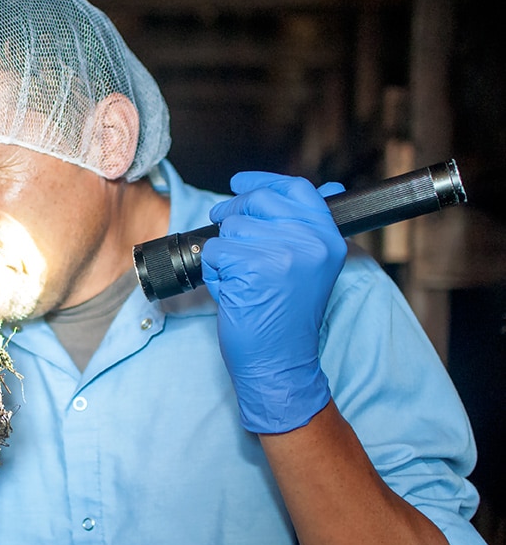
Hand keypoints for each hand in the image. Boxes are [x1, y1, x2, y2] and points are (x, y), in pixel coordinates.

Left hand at [200, 172, 345, 433]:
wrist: (280, 363)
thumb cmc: (287, 320)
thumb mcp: (312, 268)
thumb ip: (311, 229)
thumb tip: (329, 188)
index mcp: (329, 240)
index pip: (296, 189)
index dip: (262, 181)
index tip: (239, 182)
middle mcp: (311, 242)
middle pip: (257, 201)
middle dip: (232, 214)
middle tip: (224, 230)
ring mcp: (282, 253)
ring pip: (231, 227)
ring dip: (224, 252)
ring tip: (241, 280)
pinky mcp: (252, 267)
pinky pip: (214, 250)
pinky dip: (213, 270)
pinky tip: (231, 290)